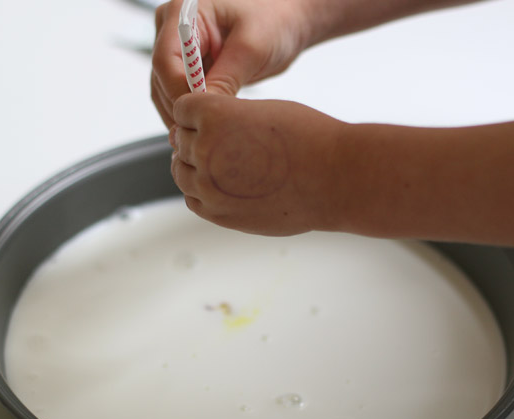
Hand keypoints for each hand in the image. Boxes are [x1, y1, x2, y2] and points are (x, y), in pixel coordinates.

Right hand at [151, 0, 309, 126]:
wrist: (285, 21)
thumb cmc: (273, 20)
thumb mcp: (252, 48)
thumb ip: (226, 78)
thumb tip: (204, 110)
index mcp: (183, 12)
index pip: (165, 61)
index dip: (179, 94)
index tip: (200, 117)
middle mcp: (172, 29)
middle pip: (161, 79)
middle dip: (182, 107)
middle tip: (205, 133)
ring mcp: (177, 49)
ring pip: (165, 92)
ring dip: (184, 114)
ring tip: (208, 135)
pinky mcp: (187, 67)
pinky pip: (179, 95)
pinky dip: (191, 112)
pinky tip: (208, 127)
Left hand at [169, 93, 348, 235]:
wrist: (334, 178)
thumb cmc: (308, 138)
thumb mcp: (261, 110)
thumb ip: (226, 119)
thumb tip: (203, 134)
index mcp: (214, 115)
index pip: (182, 109)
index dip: (197, 112)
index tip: (210, 117)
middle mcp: (205, 150)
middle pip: (180, 140)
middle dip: (196, 138)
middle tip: (220, 143)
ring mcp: (209, 186)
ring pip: (181, 171)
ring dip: (195, 166)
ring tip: (221, 165)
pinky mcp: (219, 213)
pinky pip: (193, 199)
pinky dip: (201, 191)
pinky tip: (223, 185)